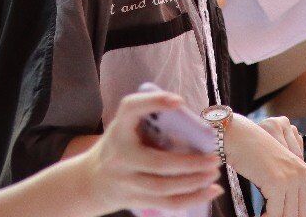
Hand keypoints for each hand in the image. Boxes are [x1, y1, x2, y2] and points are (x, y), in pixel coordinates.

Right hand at [79, 91, 222, 214]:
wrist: (90, 181)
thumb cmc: (118, 145)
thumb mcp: (124, 127)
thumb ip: (148, 119)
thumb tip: (190, 115)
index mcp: (119, 130)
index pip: (130, 109)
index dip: (153, 102)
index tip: (179, 101)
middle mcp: (120, 157)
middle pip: (158, 163)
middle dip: (190, 162)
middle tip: (215, 157)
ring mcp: (127, 183)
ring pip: (164, 188)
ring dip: (194, 182)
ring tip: (214, 173)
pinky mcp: (136, 200)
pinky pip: (167, 203)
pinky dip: (193, 198)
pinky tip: (212, 191)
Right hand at [225, 114, 305, 216]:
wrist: (240, 138)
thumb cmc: (256, 156)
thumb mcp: (280, 171)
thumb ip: (292, 190)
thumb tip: (294, 214)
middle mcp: (303, 175)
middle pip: (301, 214)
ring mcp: (291, 178)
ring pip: (288, 216)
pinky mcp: (276, 182)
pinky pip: (274, 214)